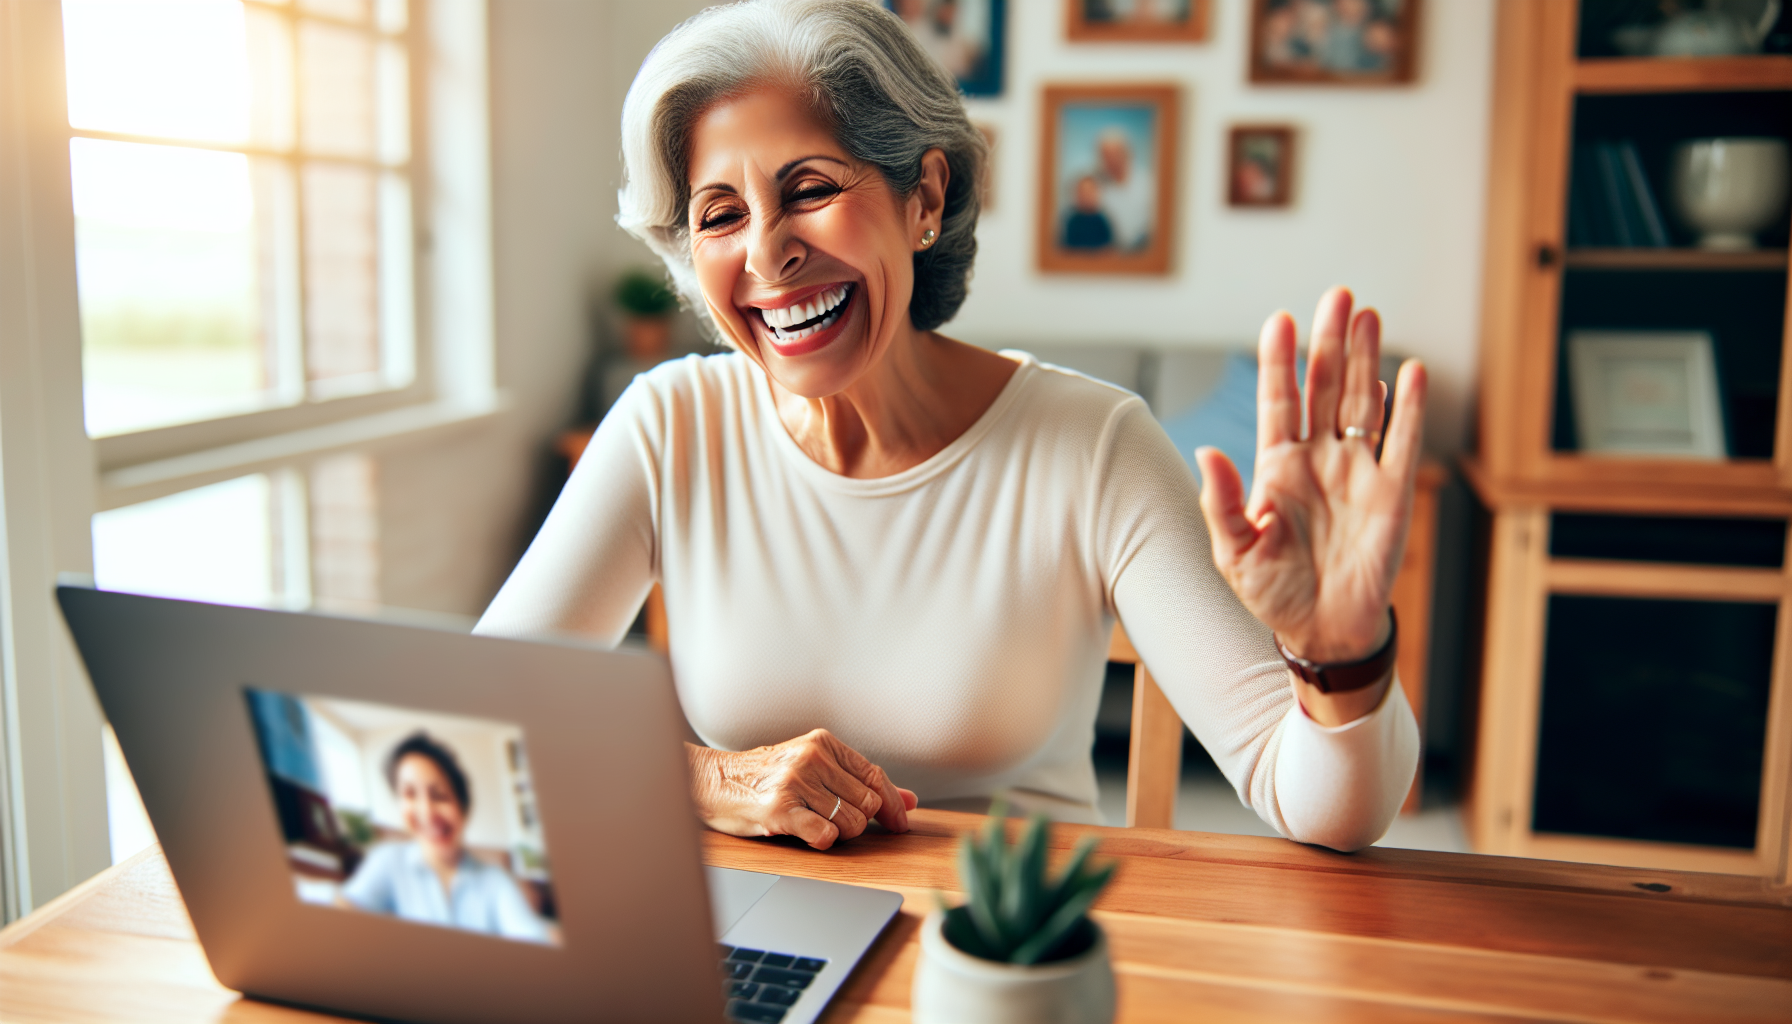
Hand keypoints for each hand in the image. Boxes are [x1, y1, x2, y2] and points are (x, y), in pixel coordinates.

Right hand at [687, 729, 917, 849]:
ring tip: (811, 822)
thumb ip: (860, 781)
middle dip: (857, 822)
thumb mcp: (813, 768)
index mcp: (823, 744)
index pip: (876, 777)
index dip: (893, 806)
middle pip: (868, 804)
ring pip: (850, 824)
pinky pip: (825, 835)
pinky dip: (823, 841)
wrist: (711, 782)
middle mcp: (812, 758)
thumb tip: (909, 800)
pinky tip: (807, 832)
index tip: (899, 824)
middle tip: (831, 820)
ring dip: (837, 833)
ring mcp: (795, 782)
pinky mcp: (779, 809)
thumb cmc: (764, 778)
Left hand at [1195, 288, 1425, 718]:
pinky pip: (1402, 440)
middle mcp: (1317, 458)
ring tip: (1367, 314)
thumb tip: (1207, 451)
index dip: (1278, 361)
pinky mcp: (1392, 492)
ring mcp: (1357, 471)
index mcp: (1276, 466)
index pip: (1277, 401)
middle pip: (1324, 387)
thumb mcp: (1233, 551)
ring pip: (1362, 402)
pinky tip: (1407, 370)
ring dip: (1365, 359)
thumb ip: (1221, 503)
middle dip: (1328, 342)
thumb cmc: (1272, 591)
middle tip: (1336, 296)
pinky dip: (1407, 406)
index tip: (1278, 321)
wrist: (1322, 631)